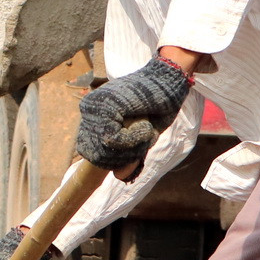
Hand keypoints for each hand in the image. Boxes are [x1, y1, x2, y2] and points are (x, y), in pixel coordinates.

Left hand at [75, 56, 191, 172]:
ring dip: (132, 146)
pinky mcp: (104, 106)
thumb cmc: (156, 108)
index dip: (115, 160)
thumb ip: (127, 157)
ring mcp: (94, 108)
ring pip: (106, 150)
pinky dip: (134, 138)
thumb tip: (119, 177)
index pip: (92, 155)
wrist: (170, 82)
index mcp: (93, 119)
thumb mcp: (140, 138)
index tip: (134, 148)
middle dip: (124, 156)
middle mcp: (88, 112)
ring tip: (144, 126)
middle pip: (97, 157)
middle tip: (142, 137)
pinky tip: (144, 122)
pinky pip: (114, 140)